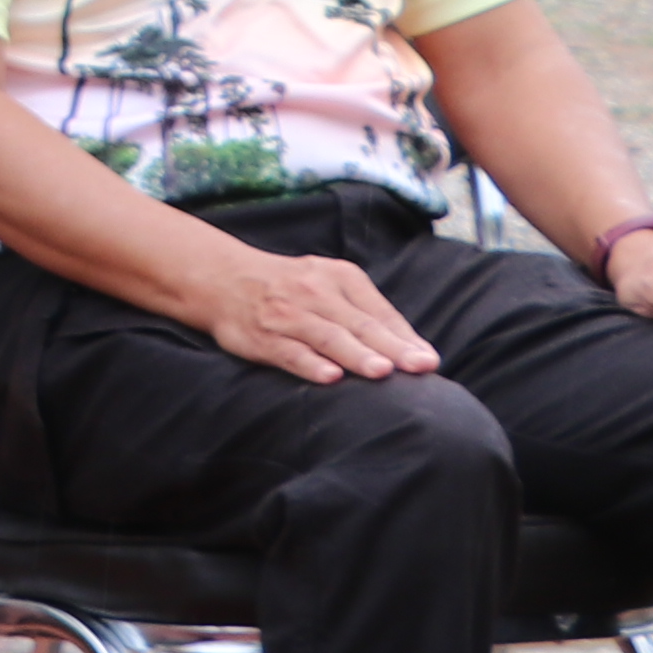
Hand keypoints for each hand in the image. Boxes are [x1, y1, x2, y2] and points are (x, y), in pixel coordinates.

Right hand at [191, 247, 437, 385]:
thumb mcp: (329, 282)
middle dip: (390, 348)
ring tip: (382, 372)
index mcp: (338, 276)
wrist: (222, 278)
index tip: (429, 361)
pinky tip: (329, 376)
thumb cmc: (290, 287)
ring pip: (327, 337)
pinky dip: (309, 364)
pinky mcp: (260, 337)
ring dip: (355, 355)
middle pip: (358, 324)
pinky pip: (288, 352)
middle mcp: (313, 292)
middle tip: (419, 367)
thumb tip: (414, 350)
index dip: (404, 337)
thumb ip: (368, 312)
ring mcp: (286, 315)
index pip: (378, 311)